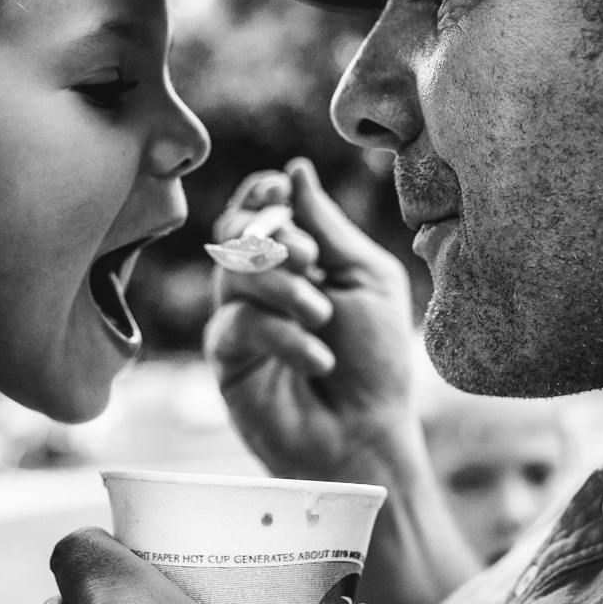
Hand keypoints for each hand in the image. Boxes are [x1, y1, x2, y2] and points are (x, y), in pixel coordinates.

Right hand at [204, 157, 418, 482]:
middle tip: (308, 258)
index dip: (263, 194)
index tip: (278, 191)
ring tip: (322, 316)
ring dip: (283, 287)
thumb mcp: (365, 280)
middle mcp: (263, 284)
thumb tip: (294, 169)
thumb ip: (328, 227)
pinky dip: (281, 336)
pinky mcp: (226, 359)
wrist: (368, 435)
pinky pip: (235, 324)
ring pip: (232, 273)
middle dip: (269, 235)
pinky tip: (317, 359)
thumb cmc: (376, 361)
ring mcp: (240, 320)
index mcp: (299, 258)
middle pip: (233, 232)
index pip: (263, 208)